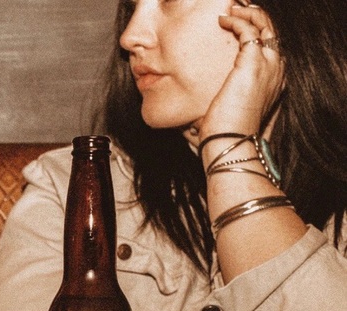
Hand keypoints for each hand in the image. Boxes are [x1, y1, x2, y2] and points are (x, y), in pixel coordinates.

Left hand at [198, 4, 284, 140]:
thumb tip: (188, 122)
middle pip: (270, 32)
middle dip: (254, 17)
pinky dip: (237, 20)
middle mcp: (275, 71)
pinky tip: (223, 20)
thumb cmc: (227, 136)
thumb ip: (218, 109)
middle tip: (237, 8)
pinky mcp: (254, 62)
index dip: (256, 33)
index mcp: (272, 83)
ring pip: (264, 26)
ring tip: (231, 8)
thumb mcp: (225, 119)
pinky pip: (249, 29)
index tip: (239, 24)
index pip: (269, 48)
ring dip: (248, 13)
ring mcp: (268, 65)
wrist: (232, 144)